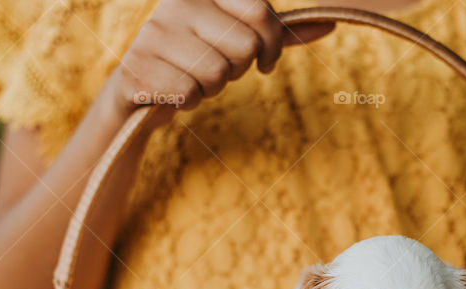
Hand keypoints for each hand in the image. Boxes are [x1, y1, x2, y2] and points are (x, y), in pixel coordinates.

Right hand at [109, 0, 333, 116]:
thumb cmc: (196, 61)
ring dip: (210, 89)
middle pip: (244, 47)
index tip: (266, 62)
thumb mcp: (236, 42)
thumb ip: (277, 34)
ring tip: (192, 80)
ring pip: (217, 74)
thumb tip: (329, 25)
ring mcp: (152, 34)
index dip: (273, 46)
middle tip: (216, 71)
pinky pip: (189, 94)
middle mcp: (174, 3)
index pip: (262, 13)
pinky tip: (173, 93)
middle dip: (237, 71)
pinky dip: (187, 102)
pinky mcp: (136, 68)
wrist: (139, 90)